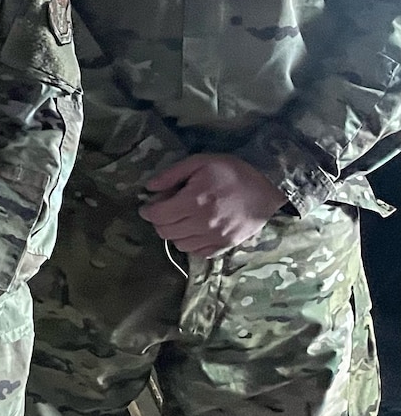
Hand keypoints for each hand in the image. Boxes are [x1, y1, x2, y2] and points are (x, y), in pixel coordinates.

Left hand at [140, 153, 287, 256]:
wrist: (267, 186)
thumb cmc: (231, 171)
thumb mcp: (198, 162)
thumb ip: (171, 175)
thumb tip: (149, 188)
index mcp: (194, 201)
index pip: (159, 216)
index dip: (147, 211)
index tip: (147, 206)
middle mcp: (203, 223)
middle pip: (166, 232)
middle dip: (159, 222)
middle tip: (163, 211)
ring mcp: (216, 237)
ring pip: (180, 245)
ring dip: (174, 234)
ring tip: (179, 220)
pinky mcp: (227, 245)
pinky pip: (200, 253)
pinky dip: (191, 244)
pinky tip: (193, 231)